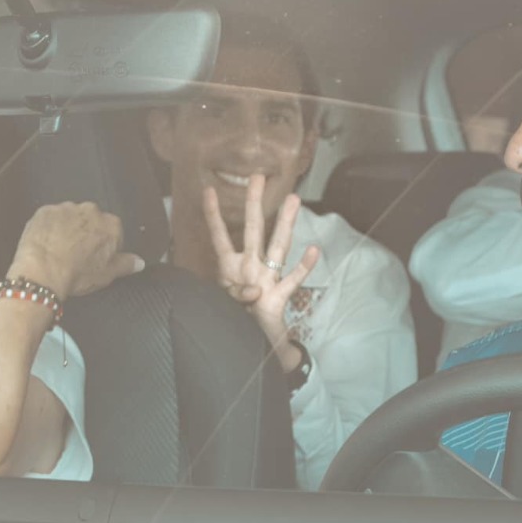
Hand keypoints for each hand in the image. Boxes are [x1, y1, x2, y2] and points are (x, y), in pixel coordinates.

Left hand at [8, 202, 143, 299]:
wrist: (43, 272)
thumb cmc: (77, 274)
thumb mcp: (107, 274)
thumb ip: (125, 264)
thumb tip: (139, 262)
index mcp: (110, 225)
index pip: (113, 232)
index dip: (104, 246)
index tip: (96, 258)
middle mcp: (91, 210)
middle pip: (92, 221)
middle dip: (86, 233)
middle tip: (77, 254)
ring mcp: (66, 208)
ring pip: (70, 217)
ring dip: (67, 228)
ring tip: (59, 250)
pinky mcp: (45, 210)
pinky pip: (50, 217)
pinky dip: (49, 228)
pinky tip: (46, 244)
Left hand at [204, 175, 318, 361]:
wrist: (252, 344)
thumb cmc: (235, 321)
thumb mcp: (225, 305)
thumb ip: (236, 295)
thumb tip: (256, 291)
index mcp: (231, 268)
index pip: (219, 236)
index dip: (213, 214)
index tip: (206, 190)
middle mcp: (251, 267)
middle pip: (254, 230)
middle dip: (255, 203)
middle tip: (258, 177)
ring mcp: (267, 279)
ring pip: (278, 247)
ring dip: (285, 224)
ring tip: (294, 201)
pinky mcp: (279, 297)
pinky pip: (292, 280)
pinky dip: (304, 267)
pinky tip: (315, 250)